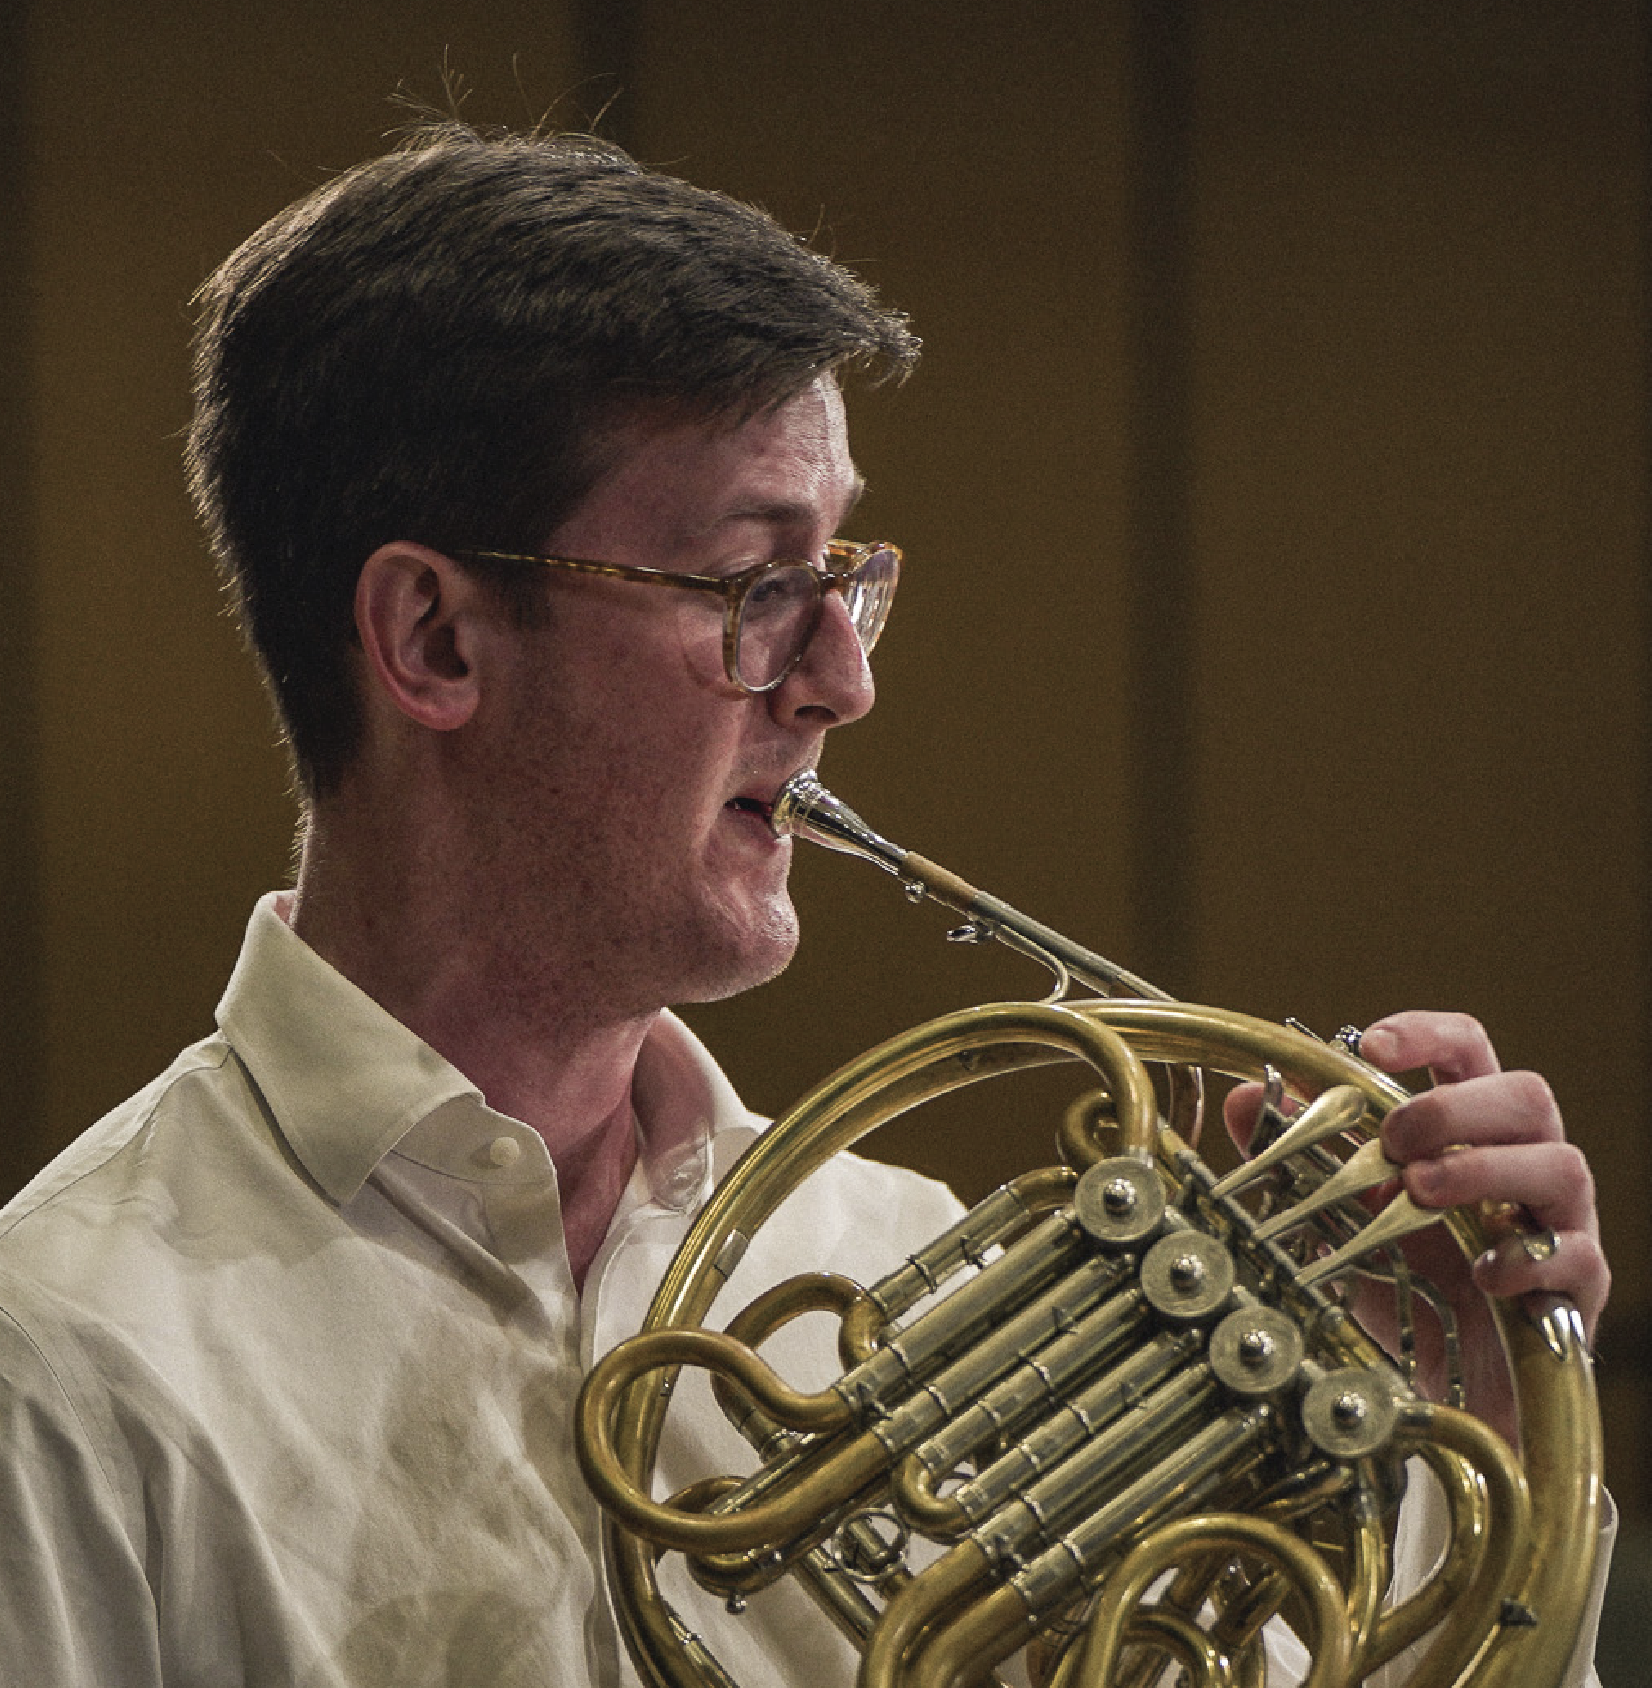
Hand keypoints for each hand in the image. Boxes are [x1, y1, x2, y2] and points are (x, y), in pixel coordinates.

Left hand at [1225, 1009, 1608, 1443]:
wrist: (1444, 1381)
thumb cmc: (1403, 1280)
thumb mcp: (1337, 1214)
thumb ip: (1295, 1155)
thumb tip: (1243, 1100)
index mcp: (1469, 1128)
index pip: (1468, 1050)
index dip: (1426, 1034)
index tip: (1371, 1045)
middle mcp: (1522, 1162)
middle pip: (1525, 1095)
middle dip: (1454, 1107)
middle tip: (1393, 1138)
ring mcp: (1560, 1221)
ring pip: (1561, 1164)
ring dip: (1484, 1170)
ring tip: (1421, 1190)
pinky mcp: (1579, 1288)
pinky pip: (1579, 1256)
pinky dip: (1529, 1258)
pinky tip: (1482, 1274)